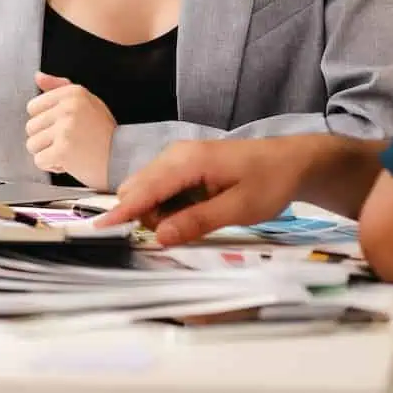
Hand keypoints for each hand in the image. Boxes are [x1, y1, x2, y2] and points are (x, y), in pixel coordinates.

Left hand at [25, 73, 115, 189]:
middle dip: (46, 139)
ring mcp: (65, 129)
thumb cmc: (104, 133)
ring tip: (69, 152)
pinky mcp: (63, 151)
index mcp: (72, 93)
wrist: (124, 159)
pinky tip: (69, 163)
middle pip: (31, 127)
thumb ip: (59, 88)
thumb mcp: (87, 102)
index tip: (63, 127)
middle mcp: (68, 107)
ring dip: (48, 153)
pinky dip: (52, 166)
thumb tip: (38, 77)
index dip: (45, 121)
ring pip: (32, 144)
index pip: (33, 106)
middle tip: (69, 142)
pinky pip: (39, 160)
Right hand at [101, 136, 332, 245]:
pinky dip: (166, 204)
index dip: (122, 212)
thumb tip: (160, 237)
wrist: (293, 161)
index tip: (99, 229)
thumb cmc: (270, 183)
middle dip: (144, 215)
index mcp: (187, 162)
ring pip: (146, 188)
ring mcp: (178, 157)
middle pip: (136, 188)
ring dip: (156, 211)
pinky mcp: (183, 164)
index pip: (144, 189)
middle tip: (180, 232)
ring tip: (193, 221)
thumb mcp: (240, 208)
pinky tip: (191, 212)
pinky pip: (160, 187)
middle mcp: (175, 155)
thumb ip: (198, 221)